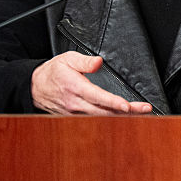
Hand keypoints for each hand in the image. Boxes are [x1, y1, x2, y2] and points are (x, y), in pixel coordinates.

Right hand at [31, 51, 152, 114]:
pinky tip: (125, 119)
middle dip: (128, 112)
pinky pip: (95, 121)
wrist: (34, 88)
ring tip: (141, 114)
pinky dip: (111, 121)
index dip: (113, 103)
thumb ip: (84, 60)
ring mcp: (76, 114)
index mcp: (75, 88)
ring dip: (122, 117)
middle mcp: (76, 104)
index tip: (127, 106)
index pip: (98, 98)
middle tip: (145, 109)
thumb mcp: (67, 59)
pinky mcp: (76, 118)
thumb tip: (99, 62)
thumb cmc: (52, 72)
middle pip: (105, 112)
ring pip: (102, 119)